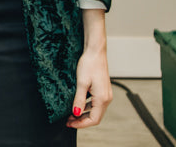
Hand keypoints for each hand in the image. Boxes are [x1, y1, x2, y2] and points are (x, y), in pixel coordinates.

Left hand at [66, 9, 112, 128]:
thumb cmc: (89, 64)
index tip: (70, 123)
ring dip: (84, 114)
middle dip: (82, 120)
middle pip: (95, 116)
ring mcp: (106, 94)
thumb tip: (75, 113)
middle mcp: (107, 98)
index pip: (94, 119)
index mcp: (102, 98)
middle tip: (68, 120)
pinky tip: (77, 104)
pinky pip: (95, 103)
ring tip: (71, 114)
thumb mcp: (81, 83)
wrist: (95, 51)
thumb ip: (79, 100)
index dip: (81, 124)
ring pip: (95, 110)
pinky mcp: (103, 89)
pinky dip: (87, 107)